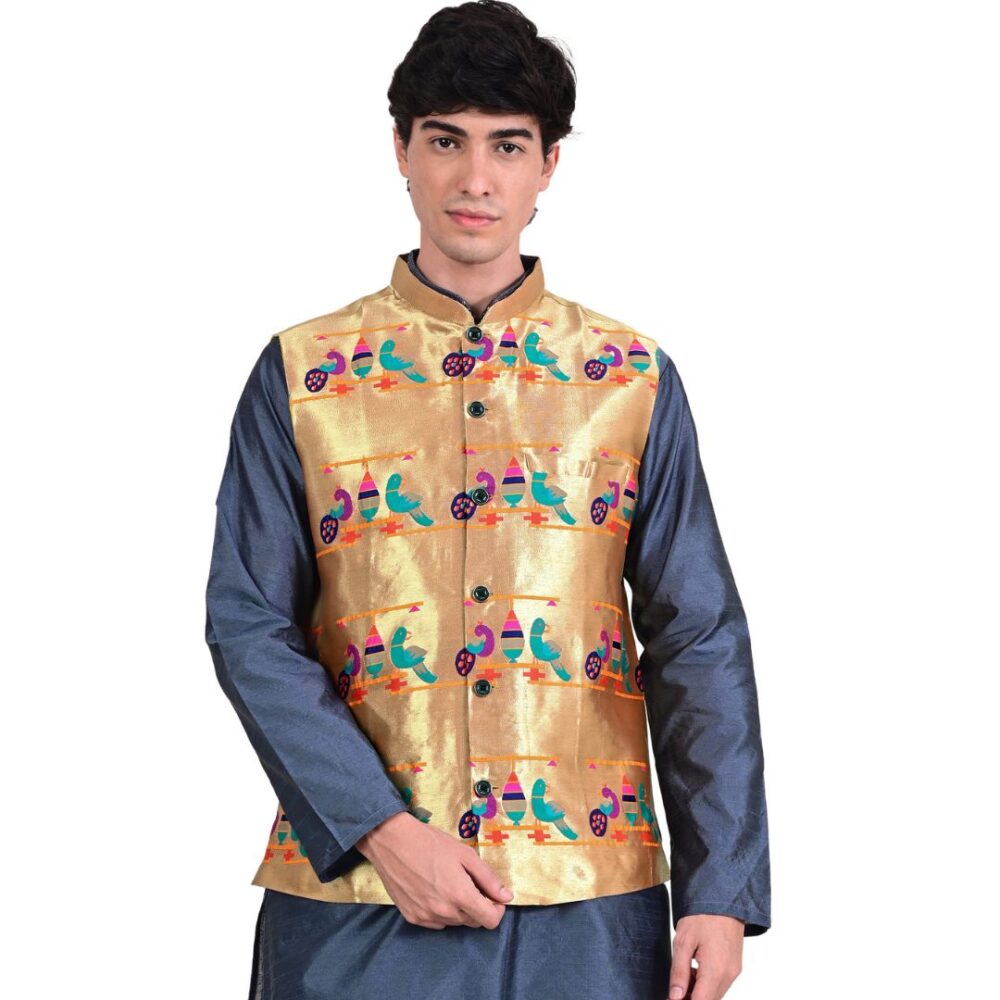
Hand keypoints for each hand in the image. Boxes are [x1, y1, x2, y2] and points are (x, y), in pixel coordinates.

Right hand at [356, 812, 513, 929]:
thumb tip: (506, 896)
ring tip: (448, 883)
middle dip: (478, 905)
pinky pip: (437, 923)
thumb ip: (488, 878)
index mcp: (460, 896)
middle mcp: (444, 912)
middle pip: (473, 921)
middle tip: (468, 882)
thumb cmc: (430, 843)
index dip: (497, 908)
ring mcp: (427, 917)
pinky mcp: (413, 918)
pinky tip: (434, 890)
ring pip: (455, 922)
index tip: (492, 895)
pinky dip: (441, 911)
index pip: (490, 920)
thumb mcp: (464, 854)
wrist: (391, 842)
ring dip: (459, 909)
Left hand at [668, 914, 744, 998]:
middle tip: (675, 987)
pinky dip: (707, 984)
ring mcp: (734, 972)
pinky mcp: (735, 967)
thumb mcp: (683, 941)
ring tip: (684, 974)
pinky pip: (720, 984)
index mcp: (715, 970)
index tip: (671, 997)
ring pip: (714, 994)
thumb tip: (675, 997)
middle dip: (690, 998)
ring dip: (698, 992)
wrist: (724, 899)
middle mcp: (729, 975)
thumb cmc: (703, 916)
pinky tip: (695, 970)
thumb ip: (679, 972)